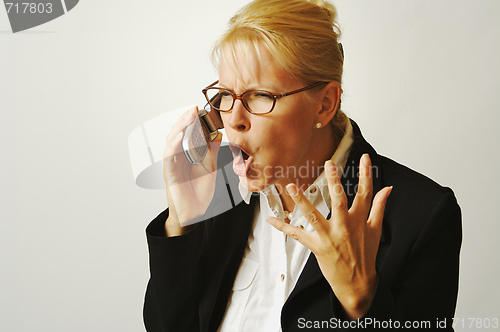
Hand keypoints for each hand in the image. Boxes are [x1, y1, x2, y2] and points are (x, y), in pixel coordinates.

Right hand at [163, 106, 222, 236]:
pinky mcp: (169, 173)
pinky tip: (180, 136)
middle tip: (194, 109)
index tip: (201, 110)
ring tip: (188, 116)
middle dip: (185, 119)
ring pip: (171, 141)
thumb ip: (212, 152)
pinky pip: (169, 156)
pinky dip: (174, 144)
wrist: (195, 213)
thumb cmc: (199, 193)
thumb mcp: (211, 168)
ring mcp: (172, 164)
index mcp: (186, 154)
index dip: (191, 121)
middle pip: (177, 133)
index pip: (187, 133)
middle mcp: (177, 157)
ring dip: (179, 127)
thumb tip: (217, 134)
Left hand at [267, 154, 391, 319]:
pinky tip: (271, 219)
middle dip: (333, 181)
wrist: (358, 283)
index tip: (364, 158)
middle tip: (328, 164)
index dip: (366, 174)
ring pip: (314, 215)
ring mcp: (330, 236)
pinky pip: (297, 235)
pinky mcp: (317, 247)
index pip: (365, 193)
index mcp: (360, 220)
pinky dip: (283, 227)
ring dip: (302, 200)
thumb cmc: (366, 255)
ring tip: (291, 186)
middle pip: (339, 200)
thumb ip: (379, 207)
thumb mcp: (376, 229)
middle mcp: (345, 226)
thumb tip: (388, 188)